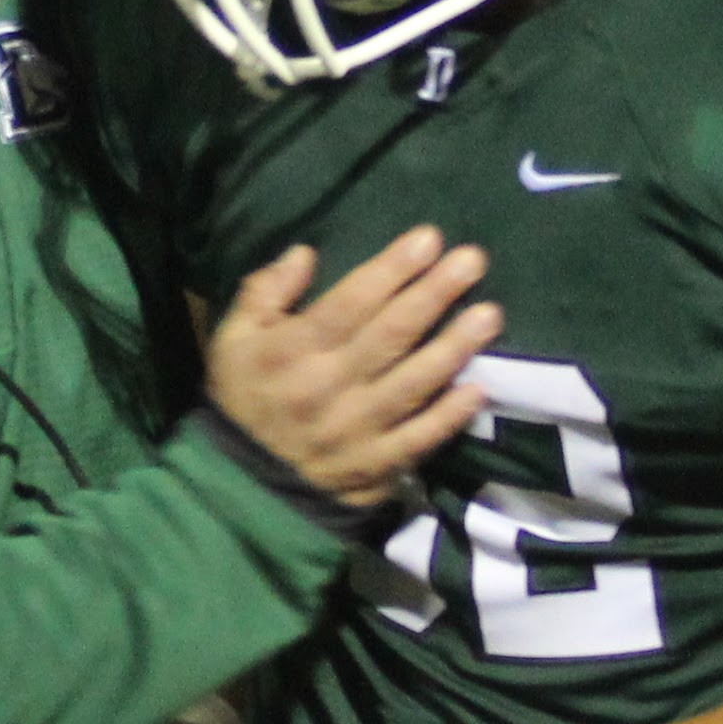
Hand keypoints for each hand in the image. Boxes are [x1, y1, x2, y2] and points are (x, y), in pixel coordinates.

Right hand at [202, 228, 501, 507]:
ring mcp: (355, 430)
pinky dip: (448, 417)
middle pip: (390, 334)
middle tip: (473, 260)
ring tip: (490, 314)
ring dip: (453, 348)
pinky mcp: (374, 466)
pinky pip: (417, 440)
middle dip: (434, 294)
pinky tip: (478, 389)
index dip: (392, 269)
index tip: (430, 238)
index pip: (350, 303)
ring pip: (412, 384)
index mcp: (291, 351)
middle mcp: (327, 386)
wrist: (242, 485)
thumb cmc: (245, 397)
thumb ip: (264, 292)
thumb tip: (306, 253)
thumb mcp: (232, 338)